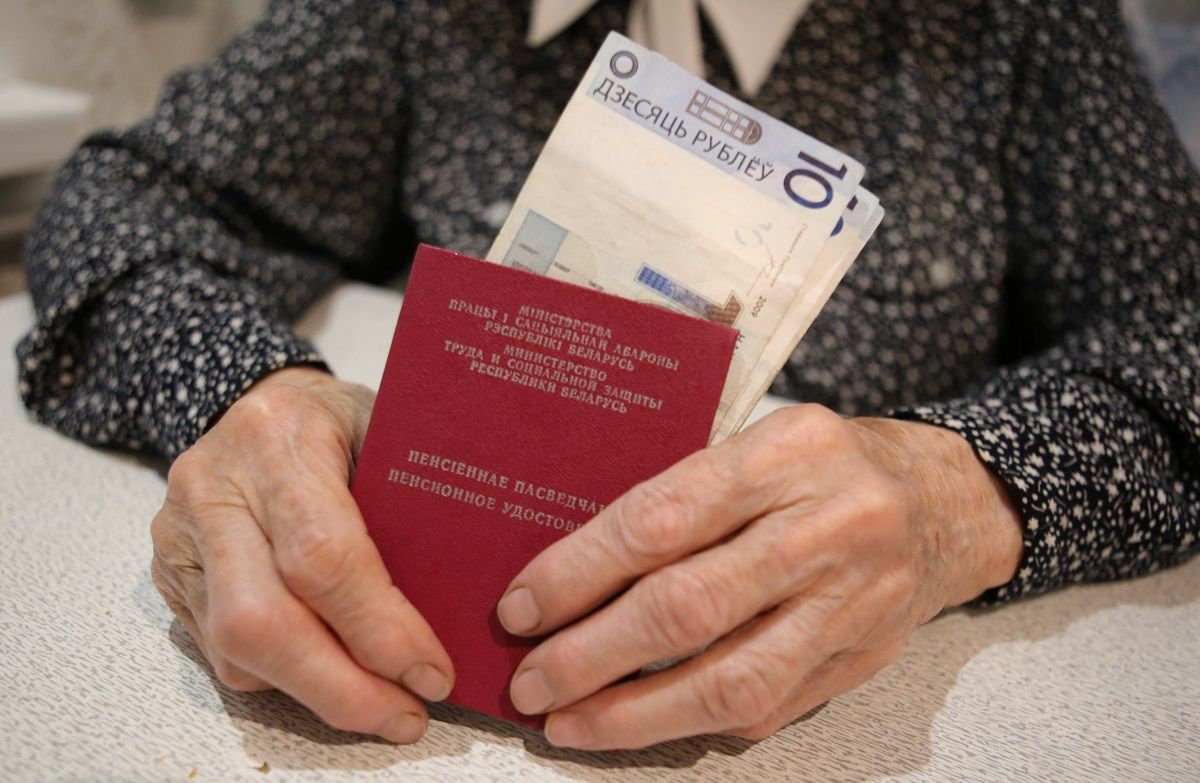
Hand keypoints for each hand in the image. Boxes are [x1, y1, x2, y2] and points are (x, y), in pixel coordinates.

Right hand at [150, 366, 453, 742]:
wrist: (255, 399)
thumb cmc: (338, 418)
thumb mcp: (387, 429)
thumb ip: (415, 500)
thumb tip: (474, 598)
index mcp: (276, 439)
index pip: (321, 554)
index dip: (378, 627)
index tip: (431, 671)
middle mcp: (213, 488)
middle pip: (261, 620)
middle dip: (341, 687)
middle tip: (406, 716)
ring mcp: (180, 535)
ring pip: (234, 649)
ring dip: (316, 695)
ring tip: (384, 708)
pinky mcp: (170, 574)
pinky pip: (220, 653)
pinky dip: (285, 680)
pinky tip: (335, 678)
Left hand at [497, 404, 1022, 748]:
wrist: (946, 503)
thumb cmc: (830, 466)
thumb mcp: (762, 439)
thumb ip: (685, 492)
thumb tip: (574, 564)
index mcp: (788, 453)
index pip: (663, 517)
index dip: (581, 570)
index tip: (523, 605)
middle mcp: (826, 526)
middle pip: (689, 605)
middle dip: (592, 654)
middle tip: (532, 679)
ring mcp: (850, 602)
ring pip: (729, 678)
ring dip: (634, 713)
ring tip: (570, 722)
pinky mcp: (860, 659)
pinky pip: (768, 707)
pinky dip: (693, 721)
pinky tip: (642, 723)